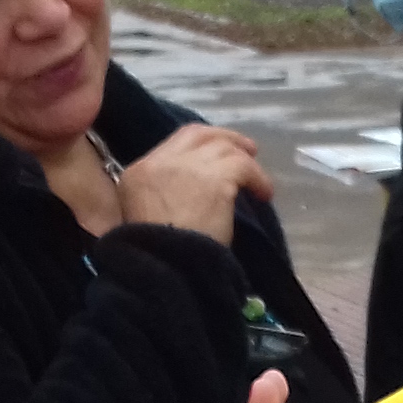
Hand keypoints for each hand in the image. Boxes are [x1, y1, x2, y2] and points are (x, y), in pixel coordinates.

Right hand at [117, 124, 271, 244]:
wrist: (164, 268)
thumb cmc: (155, 257)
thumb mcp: (145, 221)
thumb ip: (161, 198)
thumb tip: (191, 194)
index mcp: (137, 174)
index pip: (171, 146)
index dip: (198, 148)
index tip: (214, 157)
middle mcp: (160, 162)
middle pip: (197, 134)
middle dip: (222, 138)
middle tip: (245, 150)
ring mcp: (188, 167)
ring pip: (223, 148)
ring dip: (244, 161)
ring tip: (258, 180)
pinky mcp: (215, 179)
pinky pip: (244, 166)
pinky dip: (258, 178)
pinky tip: (265, 194)